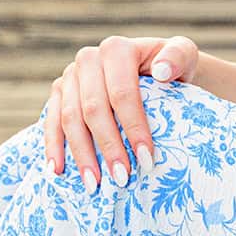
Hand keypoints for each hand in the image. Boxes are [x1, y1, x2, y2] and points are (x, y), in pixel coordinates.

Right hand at [43, 33, 201, 190]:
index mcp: (116, 50)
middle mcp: (88, 59)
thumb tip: (161, 72)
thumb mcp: (184, 56)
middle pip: (93, 109)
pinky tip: (58, 171)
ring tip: (94, 185)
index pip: (122, 93)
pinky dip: (53, 147)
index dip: (133, 127)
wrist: (155, 72)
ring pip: (69, 118)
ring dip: (81, 154)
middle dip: (108, 147)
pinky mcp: (58, 92)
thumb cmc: (172, 69)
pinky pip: (51, 121)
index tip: (146, 159)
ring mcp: (70, 76)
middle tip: (122, 179)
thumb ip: (178, 56)